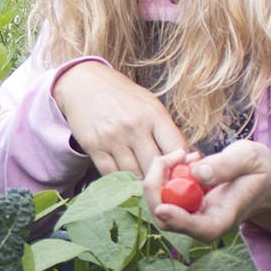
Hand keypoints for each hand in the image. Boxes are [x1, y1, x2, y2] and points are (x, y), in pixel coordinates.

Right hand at [51, 60, 187, 177]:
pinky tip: (125, 181)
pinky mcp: (94, 147)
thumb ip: (166, 130)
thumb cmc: (121, 95)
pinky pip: (111, 175)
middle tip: (163, 186)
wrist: (83, 83)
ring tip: (144, 185)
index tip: (181, 173)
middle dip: (161, 180)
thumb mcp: (149, 104)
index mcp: (154, 114)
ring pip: (134, 175)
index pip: (177, 149)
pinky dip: (120, 182)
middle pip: (155, 167)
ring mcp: (113, 138)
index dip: (182, 166)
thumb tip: (186, 158)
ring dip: (140, 184)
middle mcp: (134, 127)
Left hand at [145, 141, 270, 240]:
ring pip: (159, 203)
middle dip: (157, 188)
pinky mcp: (182, 202)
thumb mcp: (251, 159)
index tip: (162, 207)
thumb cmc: (258, 169)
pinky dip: (165, 172)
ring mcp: (191, 213)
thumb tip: (197, 173)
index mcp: (226, 218)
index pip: (202, 229)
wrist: (260, 177)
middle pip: (167, 220)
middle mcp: (203, 221)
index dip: (180, 221)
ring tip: (185, 154)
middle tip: (173, 157)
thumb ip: (227, 165)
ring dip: (161, 175)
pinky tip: (185, 157)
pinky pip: (162, 191)